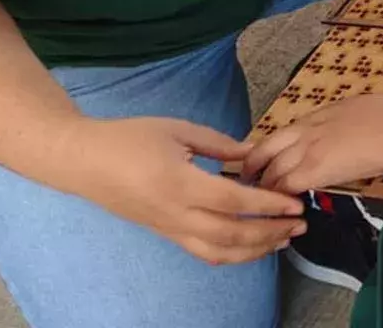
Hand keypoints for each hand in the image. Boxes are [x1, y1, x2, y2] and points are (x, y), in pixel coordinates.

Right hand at [61, 117, 306, 264]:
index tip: (293, 203)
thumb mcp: (176, 129)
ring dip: (255, 250)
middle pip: (232, 235)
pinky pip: (203, 252)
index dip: (267, 205)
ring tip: (282, 239)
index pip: (233, 202)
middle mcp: (175, 214)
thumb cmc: (128, 138)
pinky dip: (232, 254)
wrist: (83, 162)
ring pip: (219, 252)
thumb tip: (252, 153)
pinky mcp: (165, 234)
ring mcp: (169, 228)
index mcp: (179, 183)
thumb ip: (218, 143)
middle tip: (299, 224)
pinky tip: (251, 245)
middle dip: (271, 233)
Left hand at [243, 95, 382, 193]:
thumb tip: (352, 130)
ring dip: (265, 187)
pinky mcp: (314, 170)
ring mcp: (307, 149)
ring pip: (271, 170)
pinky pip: (285, 186)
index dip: (270, 148)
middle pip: (265, 148)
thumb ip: (348, 121)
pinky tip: (281, 209)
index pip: (283, 133)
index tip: (264, 160)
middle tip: (248, 181)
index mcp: (320, 115)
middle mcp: (307, 130)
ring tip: (263, 202)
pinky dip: (279, 198)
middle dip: (252, 166)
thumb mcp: (364, 110)